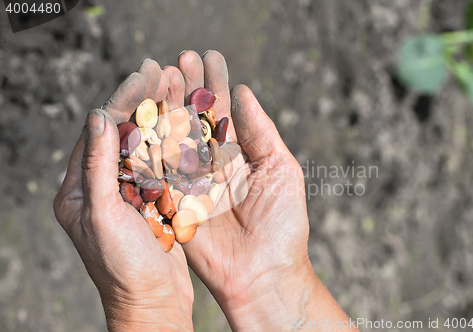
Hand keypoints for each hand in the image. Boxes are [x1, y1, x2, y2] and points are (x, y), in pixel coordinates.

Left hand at [53, 59, 193, 331]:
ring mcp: (128, 193)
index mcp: (78, 191)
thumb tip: (97, 116)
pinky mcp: (151, 201)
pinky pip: (160, 165)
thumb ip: (98, 167)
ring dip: (156, 116)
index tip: (141, 76)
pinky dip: (171, 141)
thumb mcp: (102, 215)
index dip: (118, 103)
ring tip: (172, 83)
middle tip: (155, 68)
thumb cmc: (123, 268)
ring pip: (142, 146)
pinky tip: (185, 118)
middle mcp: (100, 188)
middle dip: (137, 101)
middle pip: (119, 135)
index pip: (96, 135)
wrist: (152, 302)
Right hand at [177, 51, 358, 330]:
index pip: (223, 112)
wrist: (265, 274)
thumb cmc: (284, 224)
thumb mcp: (281, 169)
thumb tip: (245, 90)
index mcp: (238, 156)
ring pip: (174, 137)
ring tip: (161, 73)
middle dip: (188, 88)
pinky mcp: (173, 202)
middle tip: (181, 57)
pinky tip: (146, 111)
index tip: (209, 57)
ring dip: (168, 105)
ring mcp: (190, 182)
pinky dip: (151, 140)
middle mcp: (211, 165)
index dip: (216, 84)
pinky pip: (159, 169)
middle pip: (195, 120)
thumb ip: (261, 131)